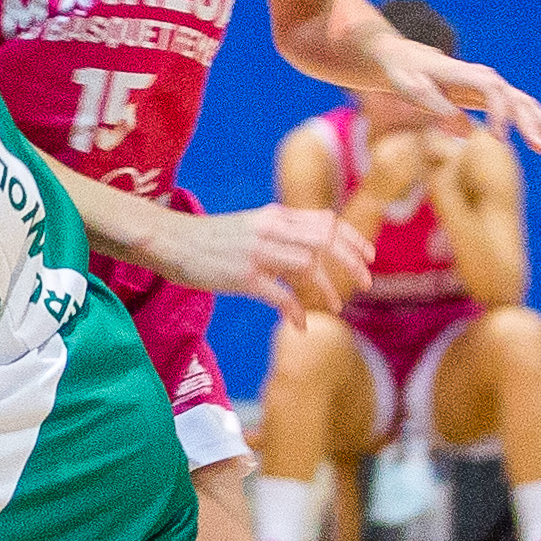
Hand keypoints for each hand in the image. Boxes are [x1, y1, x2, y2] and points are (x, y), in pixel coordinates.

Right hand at [154, 201, 365, 315]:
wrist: (171, 241)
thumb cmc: (210, 238)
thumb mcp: (251, 225)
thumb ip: (280, 233)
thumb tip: (310, 251)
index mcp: (275, 215)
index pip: (326, 221)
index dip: (353, 238)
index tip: (369, 256)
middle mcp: (271, 230)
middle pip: (325, 241)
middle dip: (351, 262)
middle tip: (366, 283)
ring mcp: (257, 253)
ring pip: (307, 267)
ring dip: (326, 289)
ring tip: (334, 306)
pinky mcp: (243, 277)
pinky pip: (280, 296)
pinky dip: (295, 312)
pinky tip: (299, 325)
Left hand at [388, 42, 540, 153]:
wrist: (406, 58)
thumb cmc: (403, 73)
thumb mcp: (409, 86)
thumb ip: (431, 101)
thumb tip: (457, 120)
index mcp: (466, 75)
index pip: (493, 92)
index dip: (500, 114)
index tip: (499, 140)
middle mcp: (485, 79)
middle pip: (517, 100)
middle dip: (532, 124)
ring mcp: (491, 87)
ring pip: (525, 105)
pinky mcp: (492, 97)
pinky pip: (519, 110)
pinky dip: (537, 124)